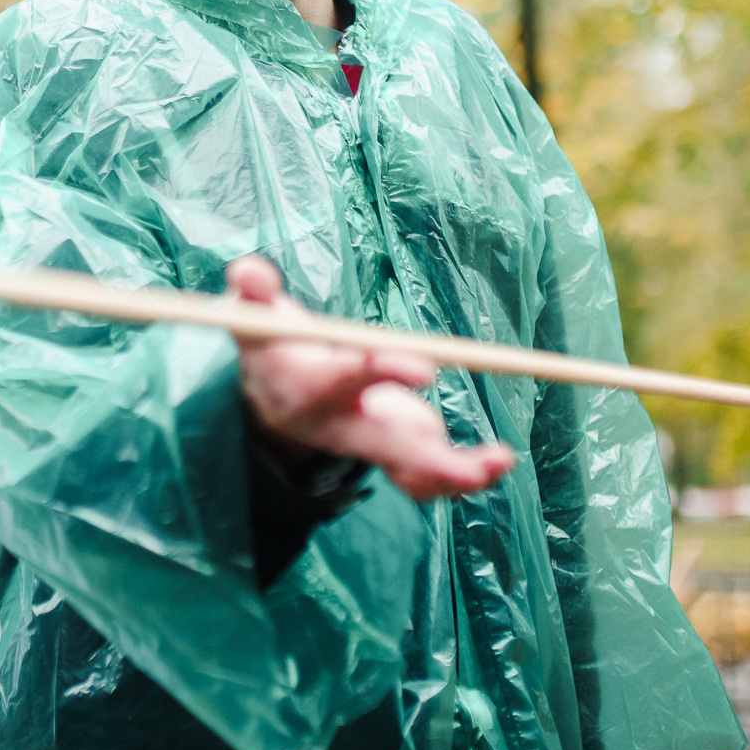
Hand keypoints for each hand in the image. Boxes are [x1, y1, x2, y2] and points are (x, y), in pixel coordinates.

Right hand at [226, 255, 514, 501]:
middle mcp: (338, 427)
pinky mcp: (387, 450)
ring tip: (499, 459)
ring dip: (455, 472)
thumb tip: (249, 272)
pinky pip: (421, 478)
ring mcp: (365, 443)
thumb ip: (252, 291)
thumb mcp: (252, 315)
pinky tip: (496, 463)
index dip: (383, 372)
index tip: (427, 368)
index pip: (344, 381)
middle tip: (466, 466)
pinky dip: (460, 476)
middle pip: (382, 446)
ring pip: (408, 470)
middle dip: (425, 458)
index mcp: (307, 389)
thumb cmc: (270, 345)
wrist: (273, 396)